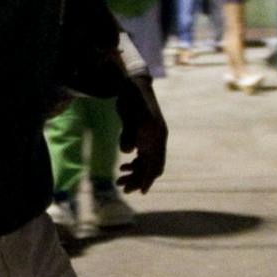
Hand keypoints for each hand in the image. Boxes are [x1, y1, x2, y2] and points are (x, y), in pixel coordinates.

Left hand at [114, 77, 167, 193]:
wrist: (133, 85)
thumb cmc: (131, 100)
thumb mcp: (129, 116)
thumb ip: (128, 134)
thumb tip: (126, 151)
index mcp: (156, 138)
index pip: (154, 164)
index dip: (147, 179)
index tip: (140, 192)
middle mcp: (157, 140)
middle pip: (151, 167)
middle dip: (138, 179)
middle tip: (122, 188)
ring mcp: (152, 138)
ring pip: (146, 163)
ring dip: (134, 173)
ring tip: (119, 179)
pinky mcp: (145, 135)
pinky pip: (143, 156)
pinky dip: (134, 164)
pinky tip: (123, 166)